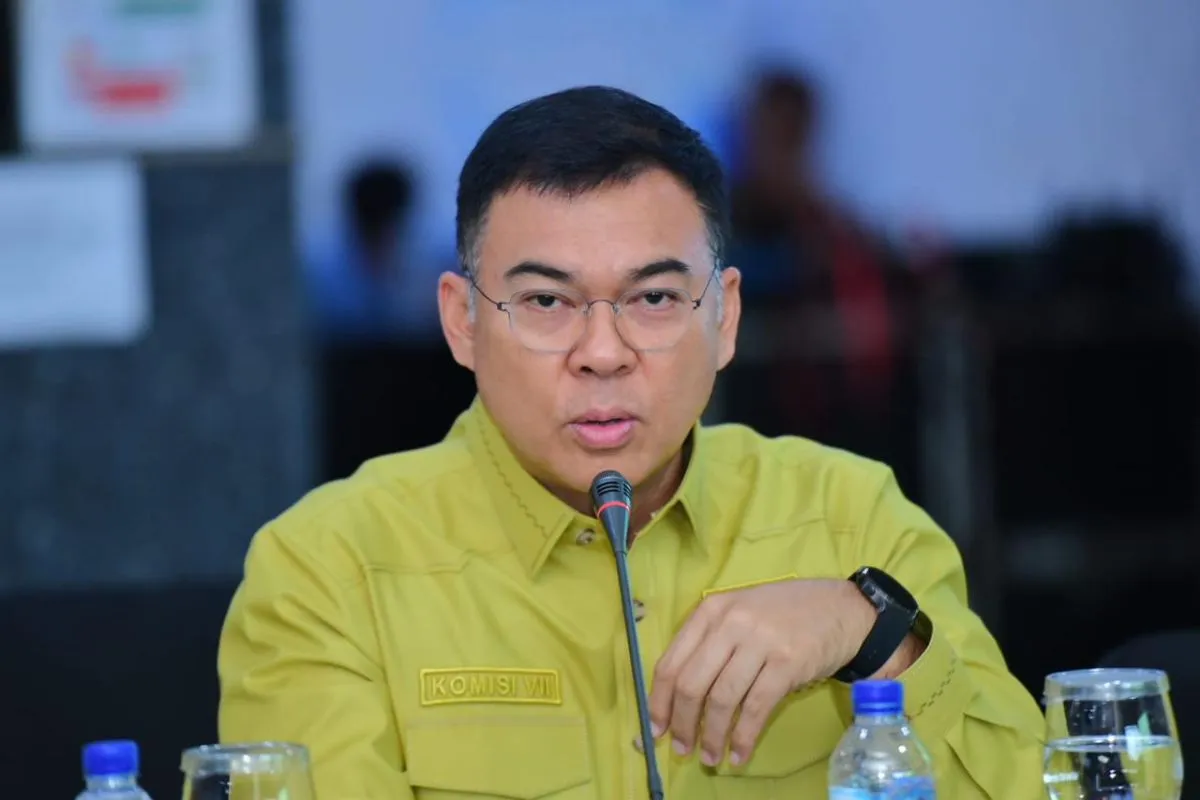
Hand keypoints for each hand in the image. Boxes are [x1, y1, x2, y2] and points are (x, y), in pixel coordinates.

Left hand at [647, 578, 880, 766]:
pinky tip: (738, 754)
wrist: (841, 609)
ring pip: (722, 699)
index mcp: (711, 610)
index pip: (671, 662)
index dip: (659, 702)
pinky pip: (756, 708)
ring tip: (710, 756)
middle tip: (682, 748)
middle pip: (692, 684)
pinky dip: (743, 737)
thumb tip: (678, 696)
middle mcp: (731, 623)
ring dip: (712, 735)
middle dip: (682, 723)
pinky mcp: (787, 664)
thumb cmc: (784, 613)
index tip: (656, 728)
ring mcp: (760, 642)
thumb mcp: (738, 612)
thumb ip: (708, 642)